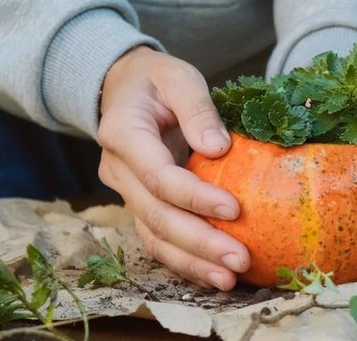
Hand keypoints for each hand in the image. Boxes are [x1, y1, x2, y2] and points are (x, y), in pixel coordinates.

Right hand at [97, 46, 249, 289]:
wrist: (124, 89)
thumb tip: (219, 149)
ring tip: (230, 279)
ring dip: (192, 263)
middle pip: (156, 217)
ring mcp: (126, 192)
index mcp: (123, 134)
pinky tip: (215, 274)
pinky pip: (158, 239)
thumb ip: (197, 107)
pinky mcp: (140, 205)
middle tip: (239, 260)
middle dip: (199, 244)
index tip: (235, 209)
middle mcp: (118, 170)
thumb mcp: (178, 77)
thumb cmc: (156, 80)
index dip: (195, 197)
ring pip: (153, 237)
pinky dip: (185, 260)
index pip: (159, 177)